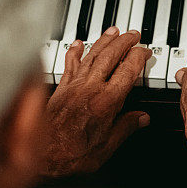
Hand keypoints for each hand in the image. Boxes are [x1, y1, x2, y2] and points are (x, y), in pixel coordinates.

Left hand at [41, 27, 151, 175]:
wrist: (41, 156)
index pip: (128, 71)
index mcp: (106, 102)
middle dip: (124, 42)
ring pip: (91, 55)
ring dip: (104, 41)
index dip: (139, 58)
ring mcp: (74, 86)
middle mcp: (90, 89)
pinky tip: (78, 43)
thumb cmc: (72, 155)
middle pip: (110, 56)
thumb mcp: (107, 147)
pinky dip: (74, 51)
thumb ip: (126, 128)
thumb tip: (141, 119)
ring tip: (113, 31)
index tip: (145, 52)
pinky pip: (69, 64)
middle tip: (133, 34)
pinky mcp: (61, 88)